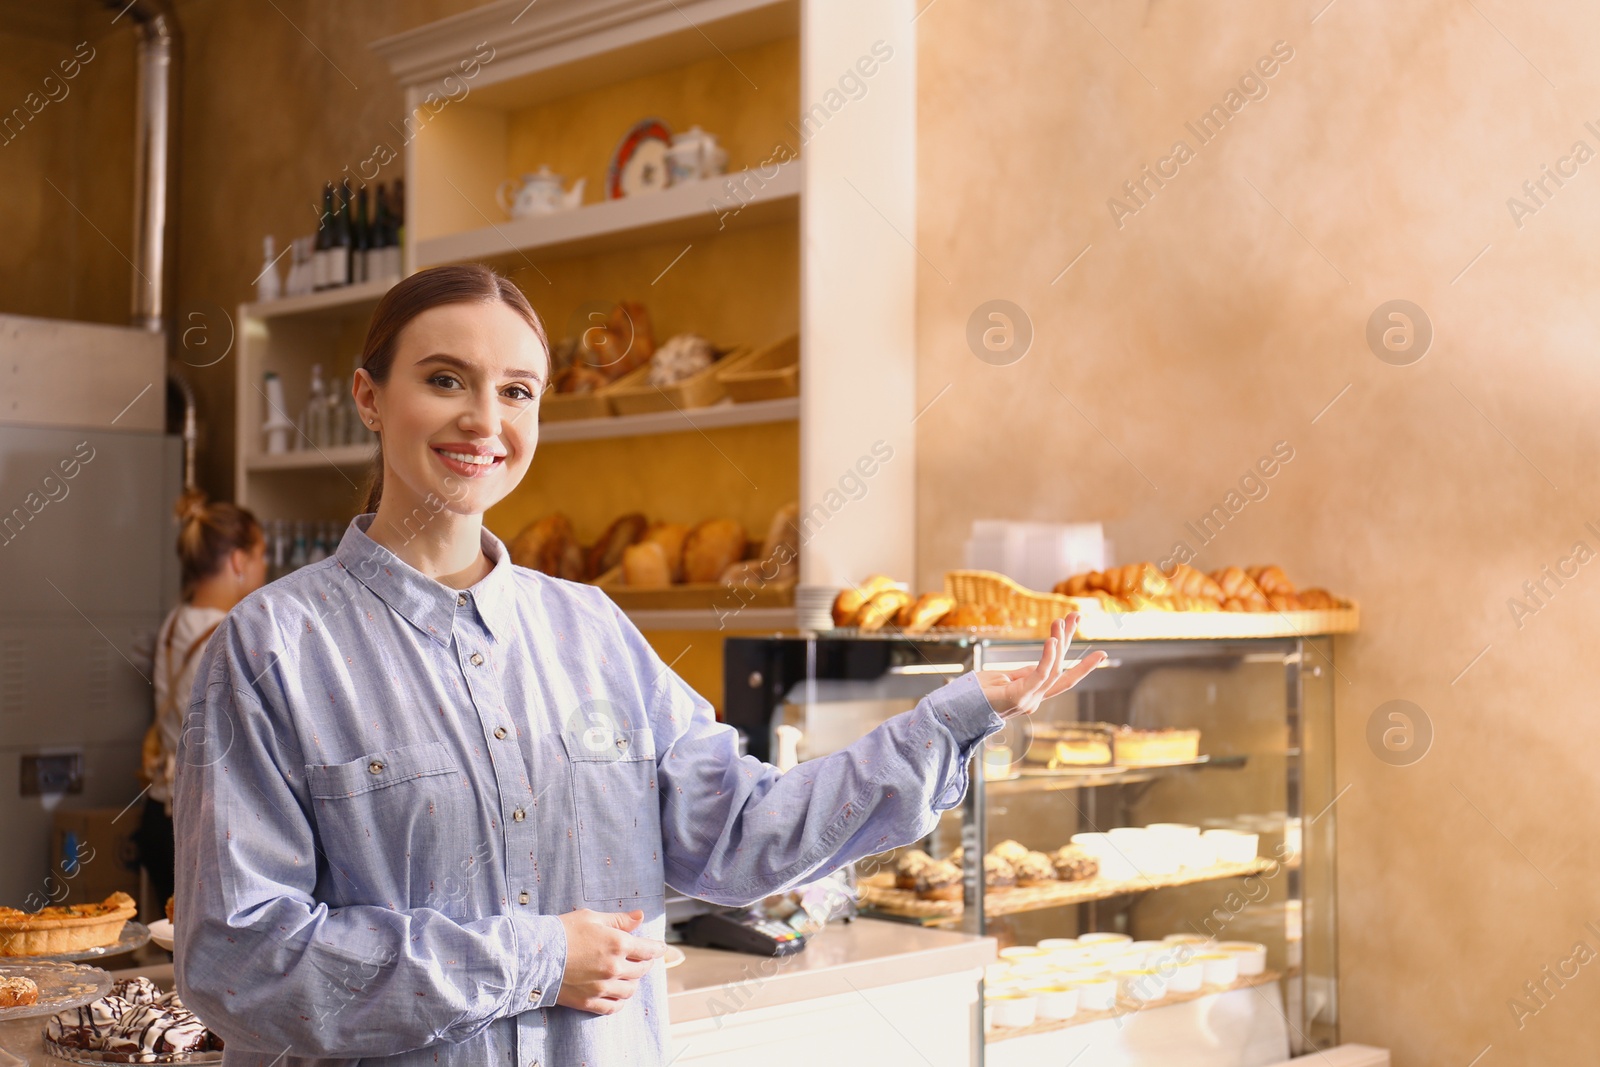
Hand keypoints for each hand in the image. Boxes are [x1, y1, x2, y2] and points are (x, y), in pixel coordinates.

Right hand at [555, 908, 665, 1014]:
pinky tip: (617, 994)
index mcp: (618, 944)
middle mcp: (614, 967)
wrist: (534, 955)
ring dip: (632, 981)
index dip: (657, 949)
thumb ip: (619, 920)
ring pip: (630, 990)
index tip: (660, 948)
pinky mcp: (590, 1002)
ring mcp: (602, 987)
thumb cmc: (562, 932)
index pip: (648, 950)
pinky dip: (619, 1001)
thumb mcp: (592, 917)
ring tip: (628, 975)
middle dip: (644, 963)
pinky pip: (614, 1007)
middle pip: (641, 970)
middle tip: (641, 959)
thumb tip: (640, 917)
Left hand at [976, 615, 1106, 718]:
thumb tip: (1044, 661)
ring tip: (1060, 620)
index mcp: (1033, 693)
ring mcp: (1028, 700)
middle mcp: (1035, 698)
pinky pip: (1039, 676)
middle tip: (1077, 615)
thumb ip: (1025, 672)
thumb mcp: (1004, 678)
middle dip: (1069, 641)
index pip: (1060, 673)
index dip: (1080, 663)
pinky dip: (1048, 659)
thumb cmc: (976, 694)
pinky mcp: (1018, 698)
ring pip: (1053, 669)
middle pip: (1061, 668)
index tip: (1102, 653)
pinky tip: (1052, 641)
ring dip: (1058, 642)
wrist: (955, 711)